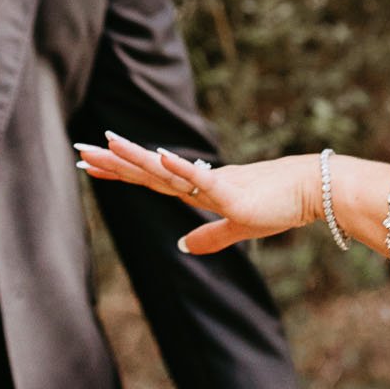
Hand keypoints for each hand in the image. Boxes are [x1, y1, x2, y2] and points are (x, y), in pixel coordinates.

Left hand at [75, 131, 318, 253]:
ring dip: (136, 157)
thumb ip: (210, 237)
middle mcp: (197, 181)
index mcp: (196, 189)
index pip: (148, 178)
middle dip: (112, 161)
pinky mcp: (230, 192)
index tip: (88, 164)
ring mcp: (212, 184)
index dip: (118, 171)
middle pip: (147, 170)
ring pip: (166, 170)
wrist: (310, 191)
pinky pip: (200, 179)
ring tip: (107, 143)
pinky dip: (180, 168)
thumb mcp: (238, 228)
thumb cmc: (278, 206)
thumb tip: (183, 246)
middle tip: (79, 150)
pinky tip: (160, 156)